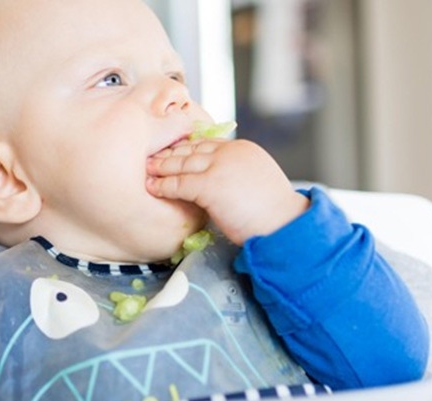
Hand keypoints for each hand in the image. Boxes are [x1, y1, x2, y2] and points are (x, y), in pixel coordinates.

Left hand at [146, 138, 308, 244]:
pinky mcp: (211, 185)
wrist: (285, 225)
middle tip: (151, 158)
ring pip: (182, 163)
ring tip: (146, 171)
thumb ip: (237, 174)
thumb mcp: (256, 181)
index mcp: (242, 149)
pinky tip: (152, 188)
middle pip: (191, 149)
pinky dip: (163, 185)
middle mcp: (230, 152)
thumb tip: (220, 183)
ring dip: (161, 167)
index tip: (171, 152)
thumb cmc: (274, 213)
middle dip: (169, 154)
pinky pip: (180, 183)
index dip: (185, 148)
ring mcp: (220, 167)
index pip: (206, 143)